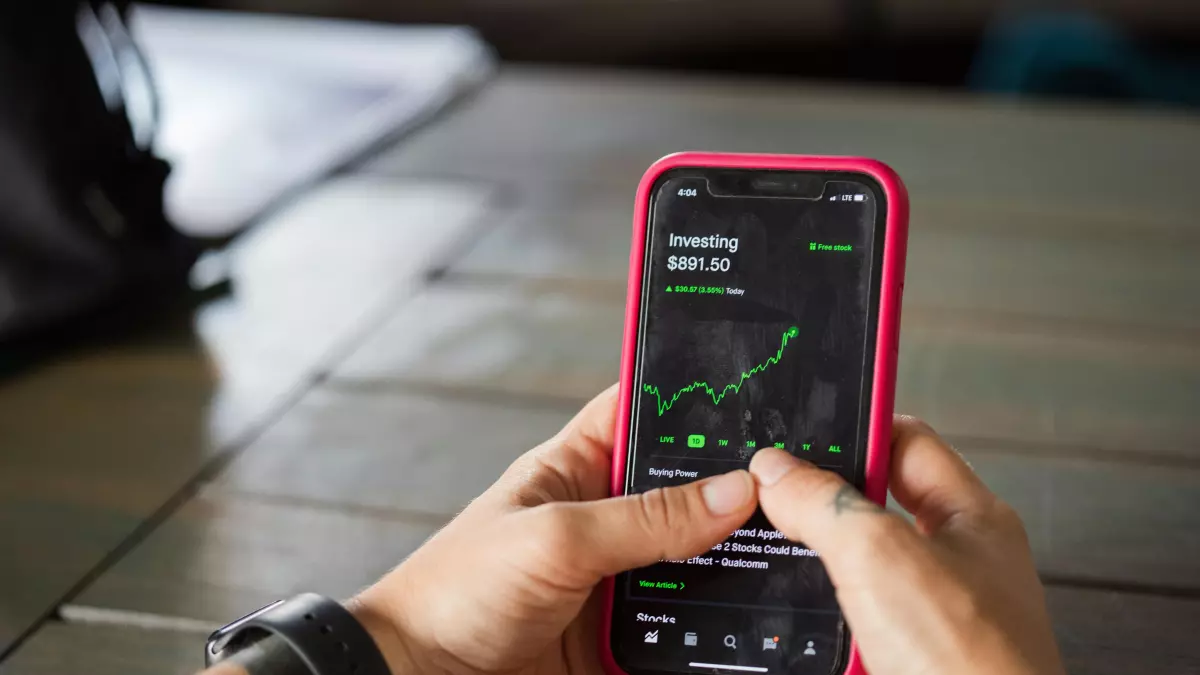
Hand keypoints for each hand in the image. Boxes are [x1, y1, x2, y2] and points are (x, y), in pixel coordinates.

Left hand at [350, 384, 757, 674]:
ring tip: (784, 553)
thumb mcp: (554, 539)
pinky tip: (750, 621)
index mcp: (577, 467)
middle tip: (789, 489)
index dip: (692, 397)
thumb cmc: (456, 592)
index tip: (757, 393)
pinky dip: (715, 623)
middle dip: (732, 489)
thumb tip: (732, 492)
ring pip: (696, 558)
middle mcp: (604, 517)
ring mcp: (618, 577)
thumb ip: (643, 518)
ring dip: (731, 560)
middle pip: (686, 490)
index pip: (644, 411)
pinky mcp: (626, 634)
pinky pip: (686, 622)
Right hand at [749, 418, 1064, 674]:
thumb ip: (827, 502)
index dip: (853, 427)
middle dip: (820, 504)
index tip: (798, 427)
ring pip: (852, 569)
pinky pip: (847, 621)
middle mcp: (955, 561)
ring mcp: (929, 612)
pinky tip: (795, 621)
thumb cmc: (972, 664)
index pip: (906, 439)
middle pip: (872, 505)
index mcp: (972, 516)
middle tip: (773, 496)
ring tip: (779, 560)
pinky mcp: (902, 655)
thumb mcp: (882, 556)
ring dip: (814, 571)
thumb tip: (776, 470)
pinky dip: (819, 622)